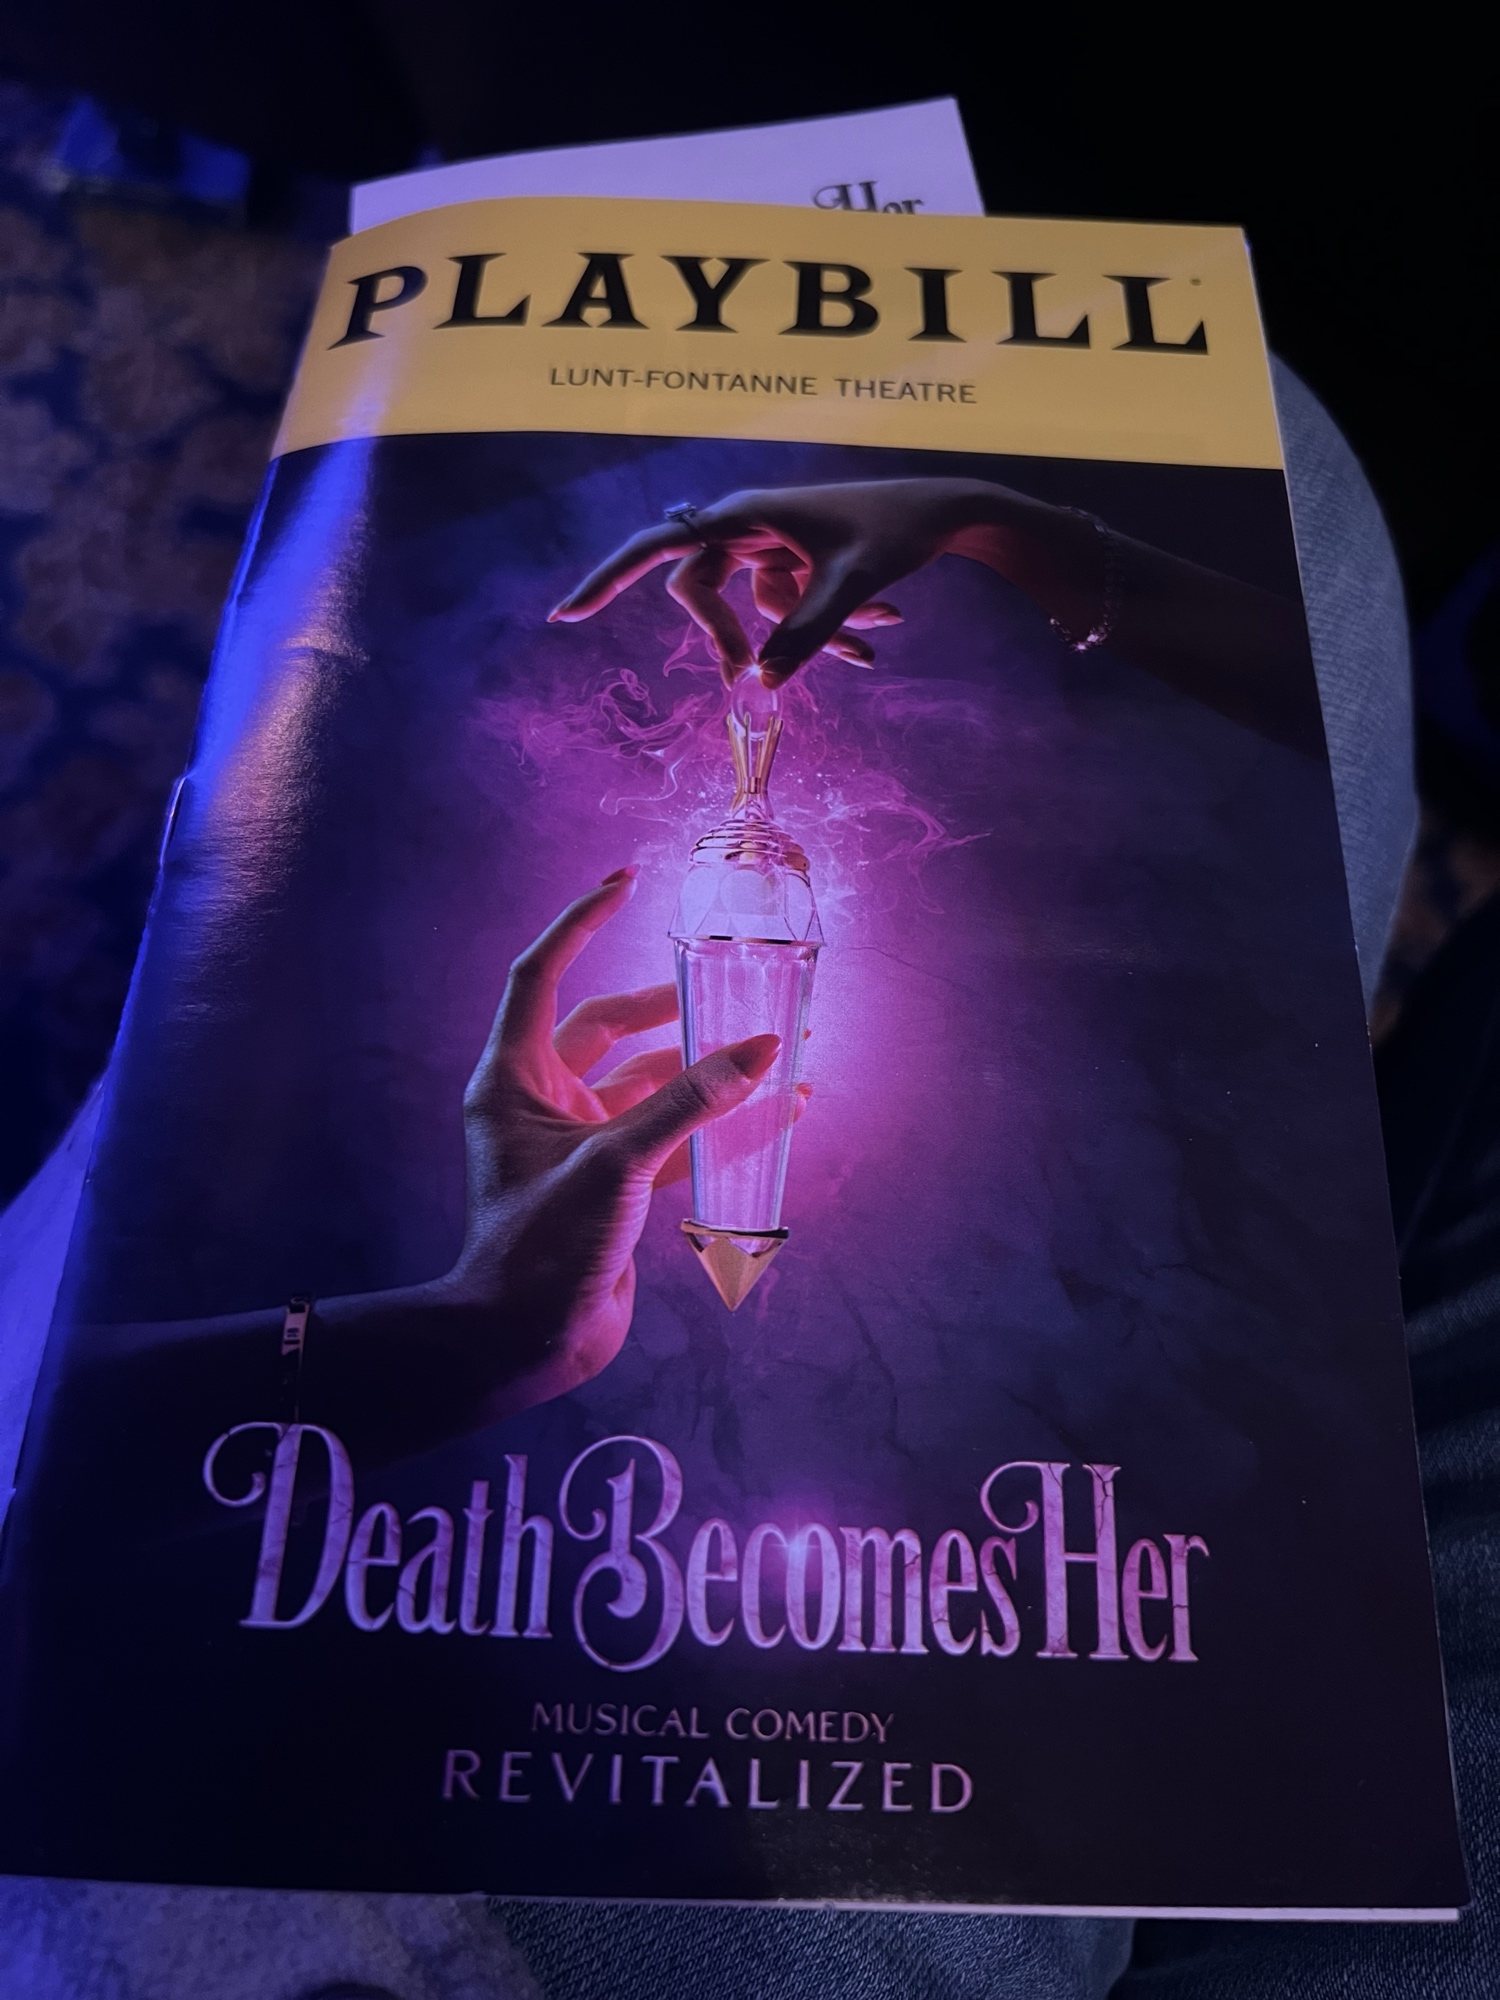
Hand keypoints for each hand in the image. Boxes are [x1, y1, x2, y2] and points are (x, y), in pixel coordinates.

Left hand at [446, 866, 779, 1414]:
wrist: (522, 1345)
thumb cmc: (540, 1249)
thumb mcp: (617, 1162)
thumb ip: (691, 1103)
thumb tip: (760, 1050)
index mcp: (515, 1078)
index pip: (545, 973)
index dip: (583, 923)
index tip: (627, 881)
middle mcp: (543, 1103)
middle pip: (606, 1028)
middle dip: (666, 1007)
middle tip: (722, 986)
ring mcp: (579, 1147)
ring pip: (649, 1088)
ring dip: (704, 1073)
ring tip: (771, 1054)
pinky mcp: (613, 1189)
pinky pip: (672, 1140)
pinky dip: (716, 1127)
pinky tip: (775, 1114)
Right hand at [549, 479, 1014, 686]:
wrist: (944, 511)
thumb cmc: (896, 533)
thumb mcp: (851, 586)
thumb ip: (804, 634)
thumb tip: (759, 684)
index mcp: (744, 515)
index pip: (658, 546)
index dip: (608, 578)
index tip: (567, 614)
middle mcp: (746, 524)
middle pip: (698, 588)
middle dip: (724, 635)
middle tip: (742, 678)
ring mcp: (768, 543)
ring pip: (746, 606)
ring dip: (795, 637)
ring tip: (868, 647)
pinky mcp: (792, 560)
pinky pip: (781, 606)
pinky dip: (818, 630)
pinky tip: (876, 638)